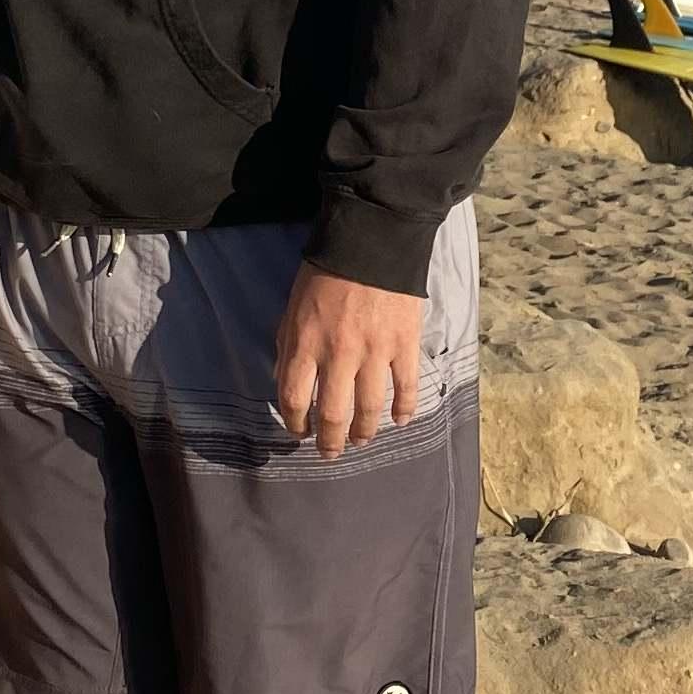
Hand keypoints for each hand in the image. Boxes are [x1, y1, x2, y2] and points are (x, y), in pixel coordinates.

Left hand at [274, 263, 422, 457]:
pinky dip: (404, 410)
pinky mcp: (404, 343)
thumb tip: (287, 384)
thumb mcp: (292, 307)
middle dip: (330, 441)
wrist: (371, 241)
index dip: (295, 423)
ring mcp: (374, 351)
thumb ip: (288, 346)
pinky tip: (399, 421)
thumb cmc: (325, 273)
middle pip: (333, 414)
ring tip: (361, 441)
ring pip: (369, 409)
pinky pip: (406, 387)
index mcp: (305, 343)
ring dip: (364, 432)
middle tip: (330, 452)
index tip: (300, 432)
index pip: (294, 399)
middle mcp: (338, 354)